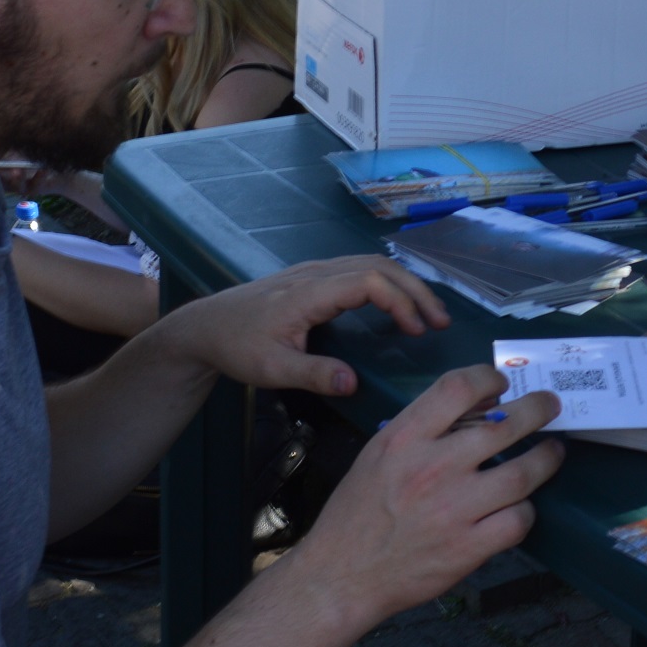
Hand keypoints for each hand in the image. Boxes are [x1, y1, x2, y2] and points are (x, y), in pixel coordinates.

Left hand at [167, 254, 449, 395]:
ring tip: (427, 315)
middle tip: (440, 322)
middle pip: (379, 266)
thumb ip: (313, 374)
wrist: (205, 327)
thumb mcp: (271, 369)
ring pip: (371, 264)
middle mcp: (317, 273)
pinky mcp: (313, 276)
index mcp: (310, 292)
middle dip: (415, 290)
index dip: (400, 302)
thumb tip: (354, 382)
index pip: (369, 282)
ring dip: (404, 285)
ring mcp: (315, 271)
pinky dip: (387, 283)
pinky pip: (360, 269)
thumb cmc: (237, 347)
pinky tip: (396, 304)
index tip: (417, 331)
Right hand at [286, 365, 563, 625]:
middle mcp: (432, 467)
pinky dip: (525, 511)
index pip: (458, 387)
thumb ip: (422, 428)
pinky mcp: (468, 549)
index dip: (489, 377)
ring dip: (546, 459)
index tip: (502, 382)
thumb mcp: (378, 455)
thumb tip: (477, 404)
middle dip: (538, 410)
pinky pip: (517, 521)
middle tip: (550, 407)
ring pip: (522, 474)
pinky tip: (522, 506)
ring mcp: (454, 509)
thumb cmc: (357, 512)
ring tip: (553, 452)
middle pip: (504, 425)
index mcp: (404, 438)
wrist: (343, 576)